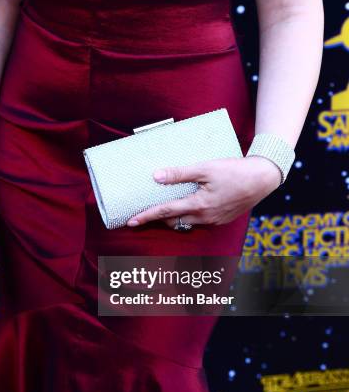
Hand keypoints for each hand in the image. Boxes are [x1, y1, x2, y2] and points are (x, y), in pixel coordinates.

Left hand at [126, 155, 281, 228]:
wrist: (262, 178)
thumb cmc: (234, 171)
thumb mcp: (205, 168)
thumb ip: (180, 173)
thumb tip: (156, 176)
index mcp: (199, 205)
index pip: (165, 212)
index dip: (146, 216)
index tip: (130, 221)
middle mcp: (205, 217)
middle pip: (173, 222)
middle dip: (157, 219)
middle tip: (142, 215)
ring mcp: (214, 221)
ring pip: (186, 223)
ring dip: (173, 218)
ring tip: (162, 210)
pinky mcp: (222, 219)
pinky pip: (199, 221)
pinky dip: (188, 216)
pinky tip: (186, 206)